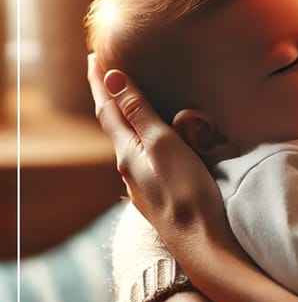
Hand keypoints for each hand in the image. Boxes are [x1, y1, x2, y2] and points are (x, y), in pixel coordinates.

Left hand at [87, 53, 230, 251]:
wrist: (201, 243)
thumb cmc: (187, 192)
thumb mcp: (164, 145)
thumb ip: (140, 114)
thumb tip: (114, 80)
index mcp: (128, 152)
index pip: (109, 109)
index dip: (102, 82)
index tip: (93, 58)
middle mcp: (129, 168)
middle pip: (114, 125)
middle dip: (109, 97)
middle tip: (104, 73)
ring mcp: (142, 184)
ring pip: (126, 143)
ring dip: (123, 118)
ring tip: (125, 102)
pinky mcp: (157, 194)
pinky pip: (140, 158)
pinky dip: (138, 138)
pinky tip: (146, 144)